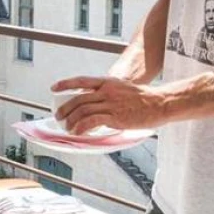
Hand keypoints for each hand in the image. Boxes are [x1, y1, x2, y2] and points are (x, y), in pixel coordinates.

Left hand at [51, 76, 167, 134]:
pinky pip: (91, 121)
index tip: (53, 88)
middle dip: (65, 109)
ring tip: (68, 128)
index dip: (65, 84)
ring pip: (82, 111)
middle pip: (78, 99)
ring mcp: (110, 103)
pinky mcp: (115, 116)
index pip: (81, 80)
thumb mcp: (123, 89)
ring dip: (71, 121)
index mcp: (108, 82)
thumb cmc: (144, 99)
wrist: (160, 103)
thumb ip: (109, 94)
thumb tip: (96, 104)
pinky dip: (81, 127)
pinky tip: (78, 132)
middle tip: (59, 117)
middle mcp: (106, 91)